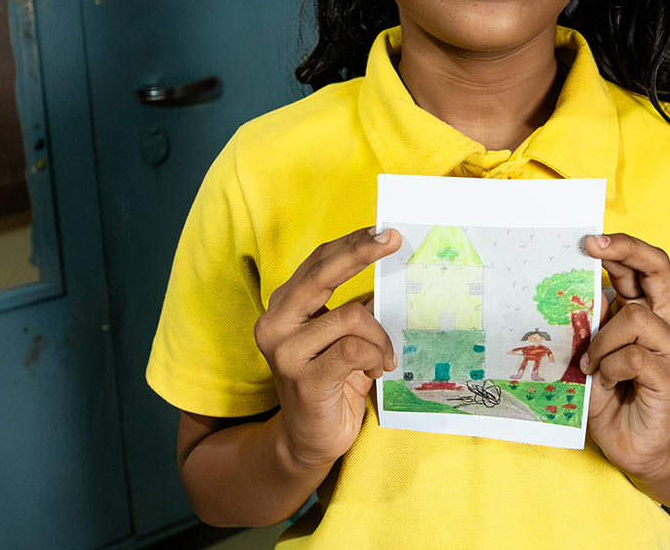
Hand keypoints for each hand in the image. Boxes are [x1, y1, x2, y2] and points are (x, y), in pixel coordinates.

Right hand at [253, 226, 401, 472]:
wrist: (310, 439)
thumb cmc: (332, 380)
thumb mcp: (341, 335)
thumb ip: (355, 304)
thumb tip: (391, 269)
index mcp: (284, 306)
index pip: (318, 262)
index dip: (351, 243)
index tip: (385, 230)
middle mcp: (276, 323)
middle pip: (322, 274)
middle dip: (361, 253)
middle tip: (394, 239)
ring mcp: (286, 352)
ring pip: (351, 316)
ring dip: (380, 336)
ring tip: (385, 355)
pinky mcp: (304, 380)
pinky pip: (354, 350)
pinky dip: (376, 355)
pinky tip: (379, 370)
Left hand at [581, 233, 669, 480]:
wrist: (633, 446)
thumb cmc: (611, 395)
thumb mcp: (594, 351)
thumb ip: (594, 321)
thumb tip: (580, 287)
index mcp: (650, 312)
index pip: (646, 266)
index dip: (622, 246)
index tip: (590, 239)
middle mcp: (667, 324)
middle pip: (659, 270)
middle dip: (626, 250)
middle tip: (594, 245)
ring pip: (635, 318)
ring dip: (602, 340)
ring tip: (591, 365)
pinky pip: (634, 357)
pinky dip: (610, 367)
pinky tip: (604, 382)